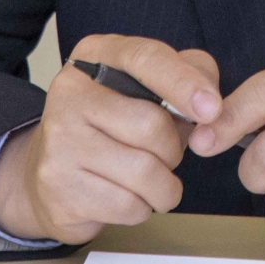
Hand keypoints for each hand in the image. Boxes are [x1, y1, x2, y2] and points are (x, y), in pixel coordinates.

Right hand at [0, 35, 220, 242]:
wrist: (53, 172)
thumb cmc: (115, 125)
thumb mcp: (150, 86)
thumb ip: (189, 75)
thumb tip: (211, 104)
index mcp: (96, 55)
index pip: (145, 58)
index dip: (183, 82)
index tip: (212, 109)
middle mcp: (70, 91)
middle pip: (151, 125)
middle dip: (173, 149)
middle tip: (163, 154)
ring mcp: (59, 139)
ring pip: (144, 172)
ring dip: (163, 185)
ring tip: (149, 179)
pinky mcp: (58, 185)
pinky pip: (127, 205)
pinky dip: (141, 208)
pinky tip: (125, 196)